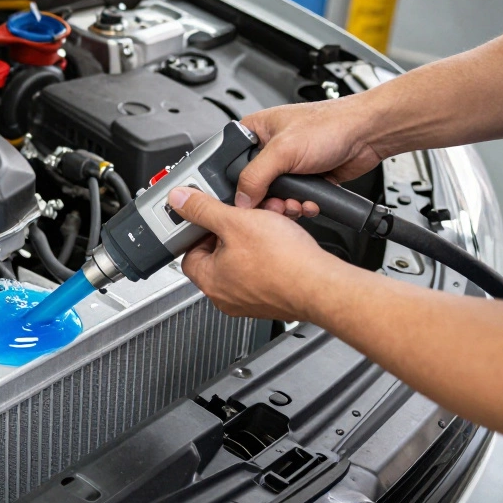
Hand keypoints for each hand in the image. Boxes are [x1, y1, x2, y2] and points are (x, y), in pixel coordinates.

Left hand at [168, 186, 348, 320]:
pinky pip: (262, 274)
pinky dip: (268, 257)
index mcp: (210, 280)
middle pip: (216, 256)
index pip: (189, 252)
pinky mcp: (271, 301)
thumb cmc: (284, 261)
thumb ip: (203, 209)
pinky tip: (280, 245)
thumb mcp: (236, 221)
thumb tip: (179, 200)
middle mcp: (226, 297)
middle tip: (243, 219)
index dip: (200, 230)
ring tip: (265, 229)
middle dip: (230, 233)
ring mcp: (249, 302)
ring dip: (251, 242)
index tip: (211, 217)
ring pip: (242, 263)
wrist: (322, 284)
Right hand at [237, 95, 388, 216]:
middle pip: (252, 186)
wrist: (368, 135)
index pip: (230, 163)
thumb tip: (241, 199)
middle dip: (266, 201)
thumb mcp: (283, 150)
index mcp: (255, 131)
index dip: (235, 184)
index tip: (245, 197)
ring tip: (296, 203)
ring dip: (285, 206)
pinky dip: (301, 206)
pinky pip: (293, 200)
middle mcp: (269, 149)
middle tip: (276, 203)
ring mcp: (287, 165)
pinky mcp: (304, 179)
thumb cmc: (331, 125)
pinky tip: (309, 202)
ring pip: (273, 197)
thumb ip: (255, 176)